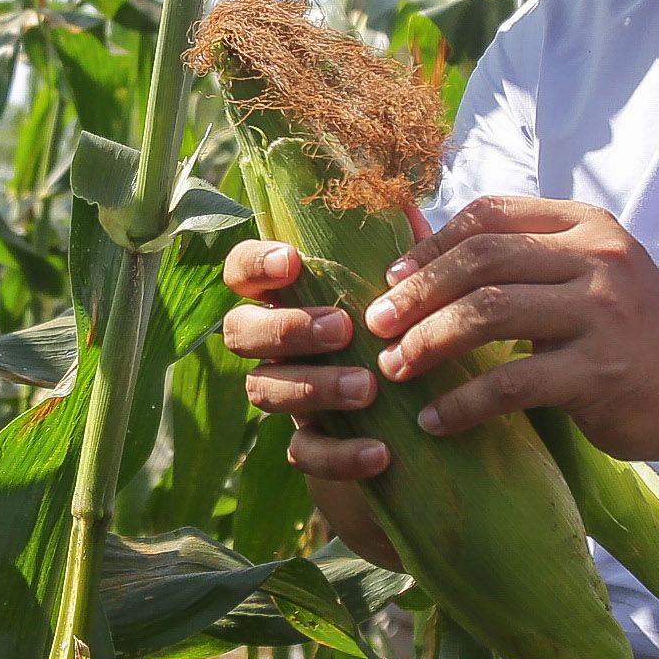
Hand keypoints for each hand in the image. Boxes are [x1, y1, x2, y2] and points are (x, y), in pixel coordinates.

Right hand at [219, 239, 395, 506]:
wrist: (420, 414)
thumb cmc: (401, 328)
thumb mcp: (403, 288)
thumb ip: (401, 249)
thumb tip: (409, 204)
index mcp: (286, 297)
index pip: (240, 271)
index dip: (253, 265)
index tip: (291, 262)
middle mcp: (273, 345)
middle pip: (239, 332)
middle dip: (285, 329)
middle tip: (340, 328)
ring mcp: (285, 395)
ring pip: (261, 391)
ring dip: (312, 387)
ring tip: (367, 388)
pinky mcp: (308, 446)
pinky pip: (303, 453)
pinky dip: (339, 455)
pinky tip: (380, 452)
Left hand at [359, 196, 658, 459]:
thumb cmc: (630, 333)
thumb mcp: (585, 276)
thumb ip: (519, 258)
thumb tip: (415, 242)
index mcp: (587, 225)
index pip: (490, 214)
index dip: (431, 245)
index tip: (392, 279)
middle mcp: (598, 258)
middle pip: (481, 259)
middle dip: (417, 293)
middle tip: (376, 326)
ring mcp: (603, 314)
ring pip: (489, 314)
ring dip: (428, 342)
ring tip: (394, 369)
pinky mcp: (601, 372)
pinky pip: (512, 384)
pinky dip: (463, 403)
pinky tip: (435, 420)